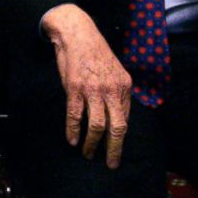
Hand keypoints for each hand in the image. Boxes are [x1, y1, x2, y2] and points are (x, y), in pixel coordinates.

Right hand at [42, 4, 131, 168]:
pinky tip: (72, 141)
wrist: (77, 33)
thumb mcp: (114, 70)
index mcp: (124, 86)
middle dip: (114, 150)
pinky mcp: (75, 89)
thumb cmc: (94, 52)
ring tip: (88, 154)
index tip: (115, 148)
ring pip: (96, 126)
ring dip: (92, 144)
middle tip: (111, 164)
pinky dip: (73, 131)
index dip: (120, 137)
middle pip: (117, 128)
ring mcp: (93, 90)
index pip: (125, 118)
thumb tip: (117, 115)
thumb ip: (116, 92)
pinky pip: (75, 116)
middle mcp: (111, 89)